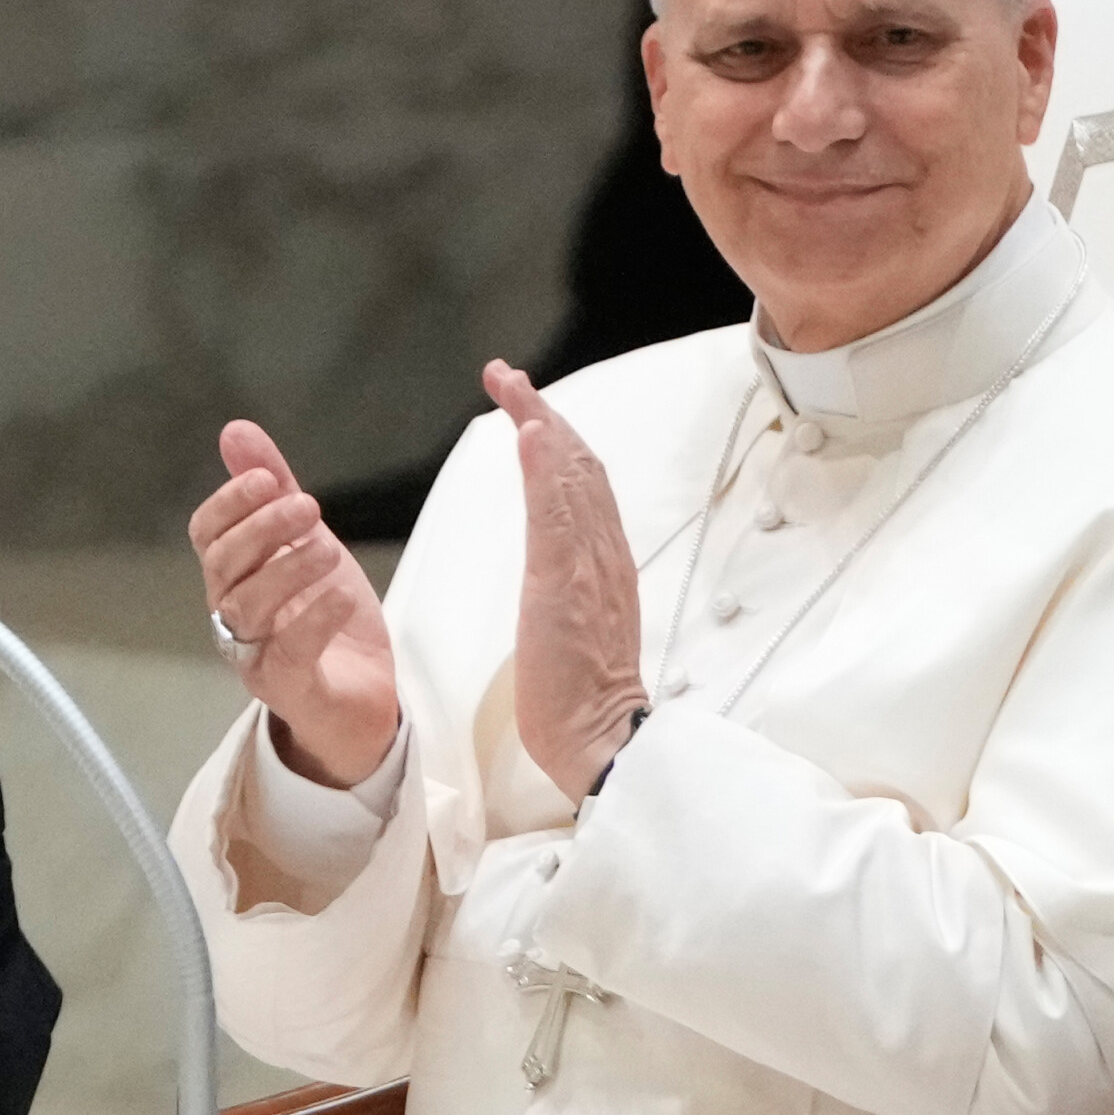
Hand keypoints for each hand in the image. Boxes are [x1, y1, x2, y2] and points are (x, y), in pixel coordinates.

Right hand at [187, 421, 399, 786]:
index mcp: (234, 578)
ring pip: (247, 610)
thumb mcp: (307, 542)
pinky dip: (314, 620)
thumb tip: (236, 430)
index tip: (267, 479)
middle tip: (307, 506)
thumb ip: (275, 492)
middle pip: (223, 569)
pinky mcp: (291, 690)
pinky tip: (340, 596)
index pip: (207, 536)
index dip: (229, 504)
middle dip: (260, 531)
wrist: (365, 698)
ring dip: (286, 570)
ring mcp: (257, 656)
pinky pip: (290, 655)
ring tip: (327, 547)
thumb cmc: (328, 619)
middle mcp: (233, 617)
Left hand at [484, 361, 649, 795]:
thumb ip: (575, 589)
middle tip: (507, 376)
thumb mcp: (577, 627)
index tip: (527, 408)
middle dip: (544, 414)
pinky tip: (534, 431)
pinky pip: (558, 513)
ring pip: (571, 477)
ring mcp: (589, 566)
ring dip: (541, 422)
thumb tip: (562, 569)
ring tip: (511, 384)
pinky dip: (548, 467)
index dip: (558, 440)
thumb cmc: (585, 696)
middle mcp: (605, 555)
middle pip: (580, 466)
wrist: (601, 739)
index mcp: (606, 565)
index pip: (585, 486)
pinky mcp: (565, 583)